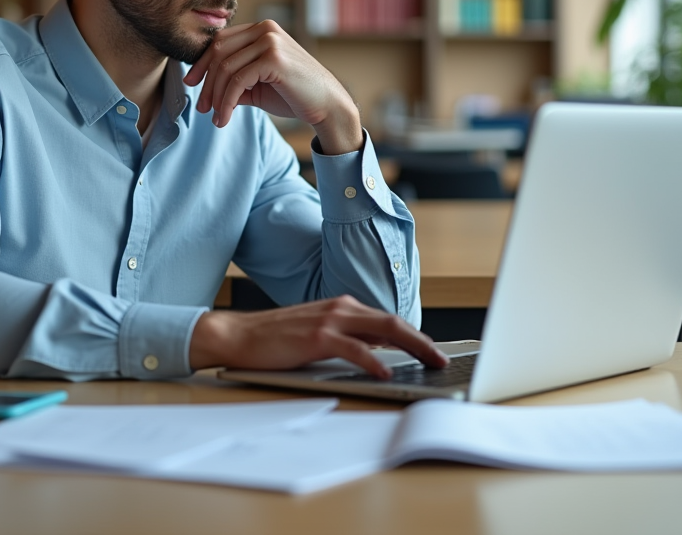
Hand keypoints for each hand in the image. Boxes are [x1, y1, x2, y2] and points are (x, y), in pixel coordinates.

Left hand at [183, 20, 362, 154]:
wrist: (328, 106)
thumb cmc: (295, 95)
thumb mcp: (257, 86)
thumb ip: (235, 81)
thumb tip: (206, 88)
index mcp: (262, 30)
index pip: (221, 41)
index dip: (202, 64)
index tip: (191, 84)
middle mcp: (266, 29)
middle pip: (219, 52)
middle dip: (206, 82)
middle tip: (201, 107)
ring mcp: (271, 41)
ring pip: (226, 68)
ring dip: (215, 96)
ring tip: (215, 117)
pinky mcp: (274, 58)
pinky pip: (237, 81)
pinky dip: (226, 102)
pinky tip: (224, 118)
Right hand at [188, 295, 448, 378]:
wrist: (239, 335)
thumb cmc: (276, 339)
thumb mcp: (318, 335)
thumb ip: (347, 340)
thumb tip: (379, 355)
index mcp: (343, 308)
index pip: (388, 321)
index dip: (415, 336)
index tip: (433, 351)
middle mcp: (341, 309)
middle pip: (393, 323)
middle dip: (423, 341)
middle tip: (442, 359)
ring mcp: (329, 321)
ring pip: (383, 330)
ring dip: (412, 347)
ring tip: (429, 363)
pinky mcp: (317, 337)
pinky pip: (355, 349)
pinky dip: (374, 361)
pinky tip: (387, 372)